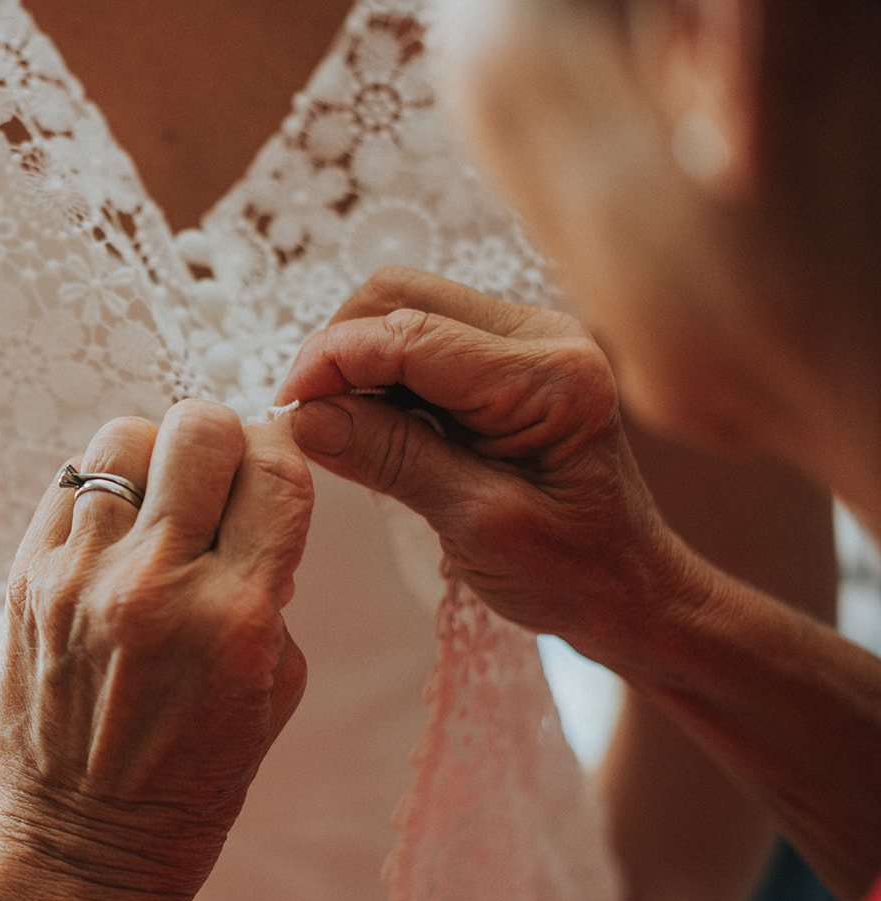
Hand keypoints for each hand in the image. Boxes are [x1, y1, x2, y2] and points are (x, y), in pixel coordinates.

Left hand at [0, 399, 312, 900]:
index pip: (276, 471)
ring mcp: (79, 580)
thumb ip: (274, 588)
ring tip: (158, 503)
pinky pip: (67, 486)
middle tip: (216, 475)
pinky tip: (112, 534)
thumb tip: (251, 510)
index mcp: (237, 618)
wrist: (80, 850)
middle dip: (219, 438)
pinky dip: (98, 493)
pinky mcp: (23, 583)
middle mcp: (155, 587)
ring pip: (121, 439)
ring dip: (153, 459)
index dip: (282, 454)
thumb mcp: (273, 691)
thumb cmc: (192, 783)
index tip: (272, 469)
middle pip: (197, 428)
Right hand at [275, 266, 692, 664]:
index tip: (284, 408)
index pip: (412, 336)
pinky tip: (367, 427)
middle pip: (402, 297)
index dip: (333, 360)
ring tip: (332, 428)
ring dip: (355, 360)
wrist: (630, 590)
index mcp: (551, 378)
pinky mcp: (506, 360)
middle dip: (338, 349)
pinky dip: (379, 375)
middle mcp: (545, 337)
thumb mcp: (476, 526)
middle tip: (301, 418)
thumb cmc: (571, 574)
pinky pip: (420, 340)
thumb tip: (305, 417)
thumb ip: (392, 460)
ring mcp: (526, 341)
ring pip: (404, 310)